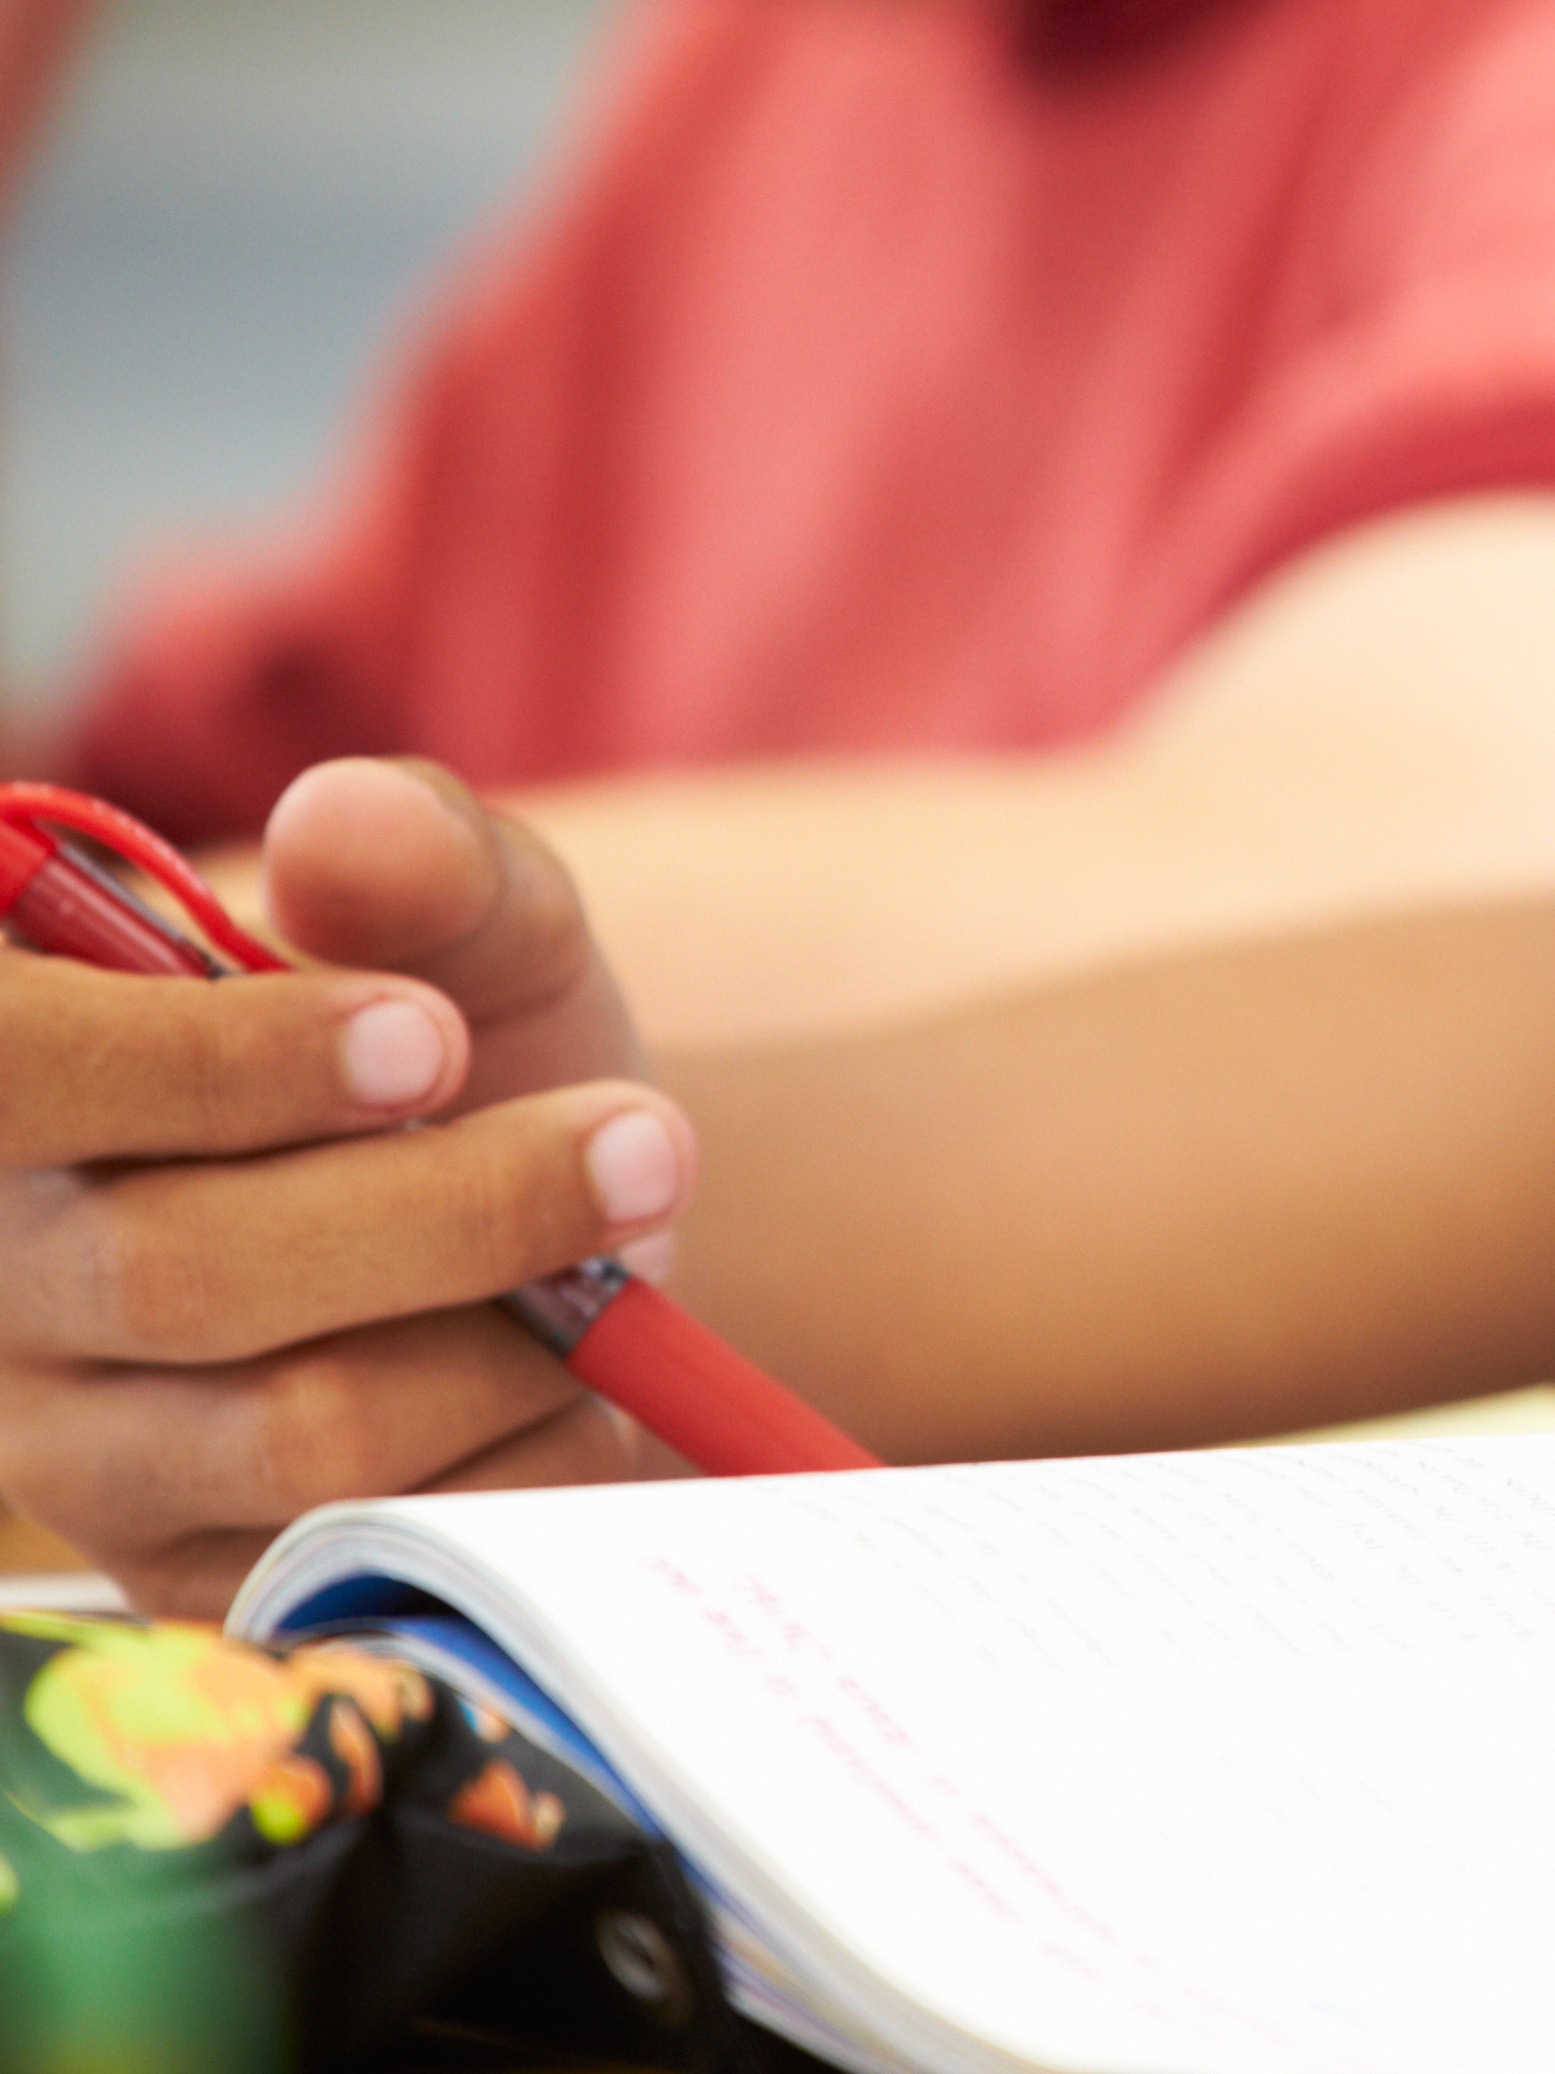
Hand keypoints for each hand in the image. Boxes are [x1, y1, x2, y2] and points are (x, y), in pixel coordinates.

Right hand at [0, 762, 695, 1611]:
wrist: (533, 1210)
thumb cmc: (460, 1041)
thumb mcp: (467, 922)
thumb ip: (421, 859)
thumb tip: (350, 816)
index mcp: (21, 1085)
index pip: (21, 1072)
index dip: (217, 1066)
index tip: (426, 1038)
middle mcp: (9, 1282)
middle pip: (187, 1276)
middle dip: (458, 1209)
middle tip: (650, 1138)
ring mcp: (88, 1454)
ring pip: (299, 1433)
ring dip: (513, 1343)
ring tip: (630, 1254)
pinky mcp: (200, 1578)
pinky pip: (381, 1550)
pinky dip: (531, 1460)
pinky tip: (590, 1379)